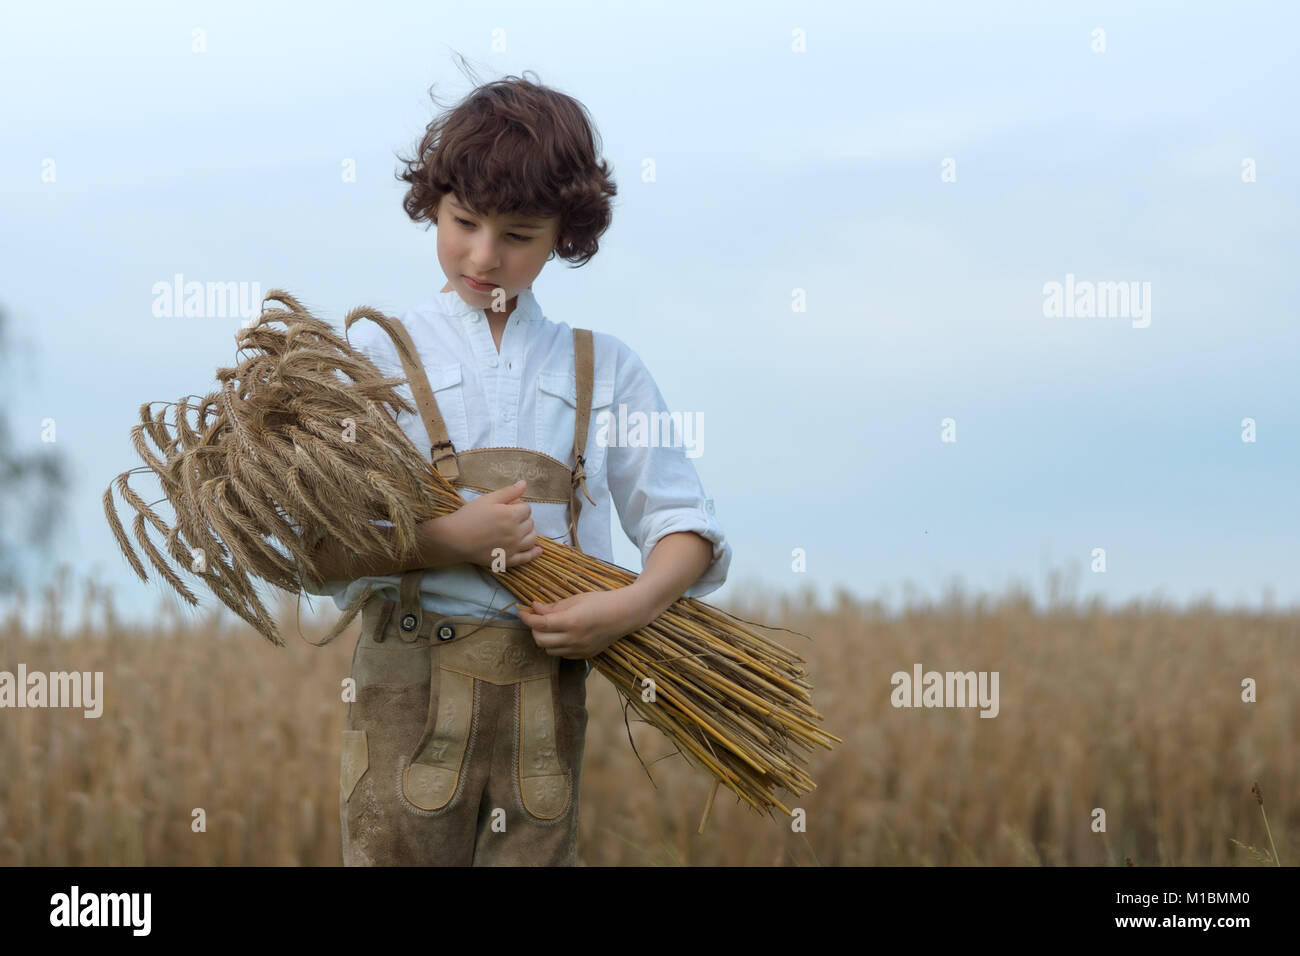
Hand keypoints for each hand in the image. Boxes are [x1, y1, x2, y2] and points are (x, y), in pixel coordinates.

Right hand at [438, 479, 542, 568]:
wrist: (454, 539)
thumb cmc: (469, 516)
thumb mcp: (488, 499)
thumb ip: (508, 492)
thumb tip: (524, 484)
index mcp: (512, 516)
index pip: (527, 508)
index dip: (518, 506)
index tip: (508, 507)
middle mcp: (516, 532)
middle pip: (530, 523)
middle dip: (523, 518)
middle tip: (510, 518)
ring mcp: (513, 548)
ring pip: (532, 539)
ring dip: (530, 533)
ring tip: (521, 530)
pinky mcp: (507, 560)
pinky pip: (526, 558)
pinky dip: (534, 553)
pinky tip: (538, 550)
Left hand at [516, 590, 645, 659]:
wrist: (624, 614)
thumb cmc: (601, 601)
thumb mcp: (576, 599)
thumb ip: (554, 607)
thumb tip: (534, 609)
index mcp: (571, 621)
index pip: (540, 624)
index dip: (527, 618)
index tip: (521, 612)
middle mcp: (574, 639)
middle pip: (541, 640)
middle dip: (534, 629)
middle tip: (536, 618)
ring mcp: (579, 649)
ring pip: (549, 650)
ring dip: (544, 639)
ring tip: (549, 627)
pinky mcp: (585, 655)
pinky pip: (562, 654)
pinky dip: (556, 646)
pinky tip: (562, 635)